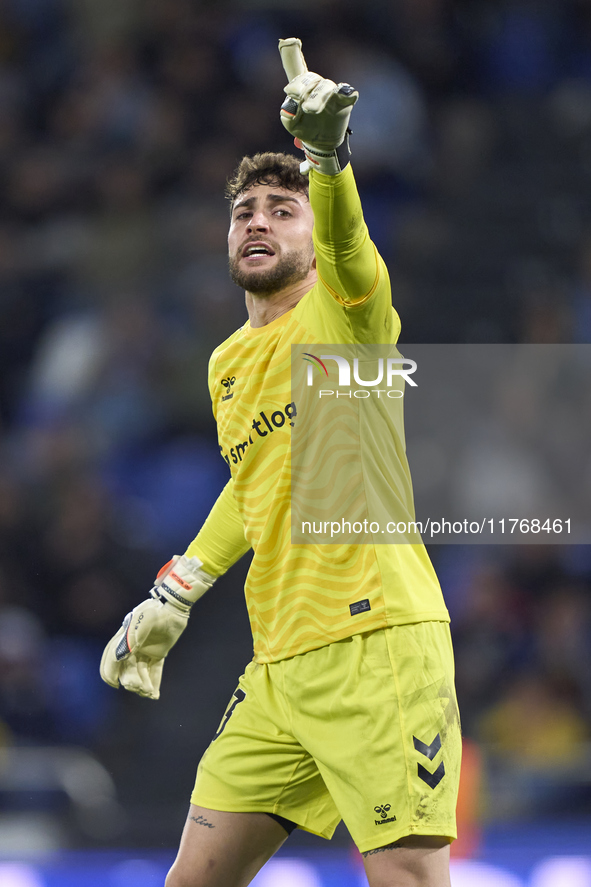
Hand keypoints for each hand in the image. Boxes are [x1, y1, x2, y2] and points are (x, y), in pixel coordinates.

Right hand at [100, 555, 215, 699]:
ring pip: (140, 673)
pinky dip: (154, 683)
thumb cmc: (155, 611)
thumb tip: (121, 657)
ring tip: (150, 693)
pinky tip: (155, 695)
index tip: (115, 685)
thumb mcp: (142, 622)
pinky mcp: (158, 653)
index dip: (110, 673)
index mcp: (123, 639)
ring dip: (143, 685)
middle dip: (132, 681)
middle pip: (126, 670)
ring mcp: (145, 651)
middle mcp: (132, 647)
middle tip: (142, 688)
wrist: (173, 606)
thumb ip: (131, 639)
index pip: (111, 659)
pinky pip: (154, 671)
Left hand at [278, 37, 357, 174]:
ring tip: (310, 109)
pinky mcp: (344, 102)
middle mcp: (317, 86)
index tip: (290, 42)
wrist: (320, 144)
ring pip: (326, 87)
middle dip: (303, 88)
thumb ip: (287, 112)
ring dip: (317, 97)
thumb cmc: (304, 128)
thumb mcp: (290, 122)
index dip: (292, 54)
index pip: (296, 67)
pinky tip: (348, 96)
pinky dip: (346, 94)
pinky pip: (347, 93)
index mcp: (301, 87)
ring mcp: (331, 93)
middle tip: (299, 100)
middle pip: (310, 79)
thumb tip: (294, 104)